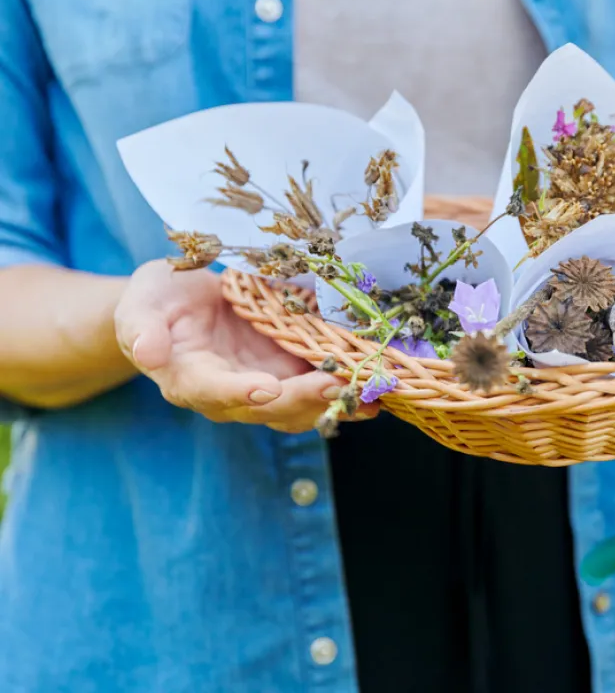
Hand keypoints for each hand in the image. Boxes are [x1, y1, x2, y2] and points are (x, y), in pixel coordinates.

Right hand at [115, 260, 377, 431]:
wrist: (179, 304)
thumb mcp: (141, 304)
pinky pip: (319, 390)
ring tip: (371, 396)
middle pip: (270, 407)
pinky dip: (348, 390)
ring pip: (301, 408)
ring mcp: (264, 386)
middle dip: (307, 398)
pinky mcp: (288, 374)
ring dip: (337, 404)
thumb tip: (144, 351)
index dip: (240, 392)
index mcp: (190, 378)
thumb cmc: (157, 302)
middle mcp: (231, 393)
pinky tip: (378, 384)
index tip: (266, 389)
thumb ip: (141, 327)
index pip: (214, 391)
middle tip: (341, 386)